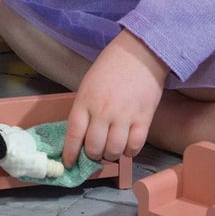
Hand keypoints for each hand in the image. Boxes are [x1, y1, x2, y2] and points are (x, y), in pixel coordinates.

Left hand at [63, 30, 167, 167]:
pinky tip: (127, 145)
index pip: (74, 134)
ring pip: (114, 151)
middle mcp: (103, 111)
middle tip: (96, 152)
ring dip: (111, 155)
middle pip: (94, 148)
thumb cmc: (111, 66)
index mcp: (85, 101)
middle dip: (93, 155)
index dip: (70, 153)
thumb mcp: (89, 84)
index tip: (70, 163)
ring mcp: (124, 116)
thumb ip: (85, 108)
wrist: (140, 52)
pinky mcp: (144, 118)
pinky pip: (135, 146)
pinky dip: (130, 151)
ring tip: (112, 148)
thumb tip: (83, 135)